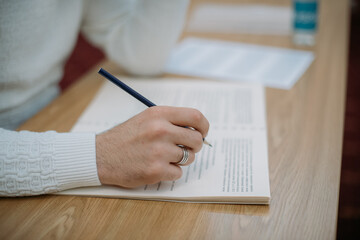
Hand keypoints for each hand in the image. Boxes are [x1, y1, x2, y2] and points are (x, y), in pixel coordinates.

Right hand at [95, 106, 209, 187]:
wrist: (101, 156)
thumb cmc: (126, 137)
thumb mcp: (147, 119)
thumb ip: (171, 122)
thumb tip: (198, 131)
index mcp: (159, 114)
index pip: (196, 117)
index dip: (204, 127)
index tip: (202, 133)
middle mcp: (161, 130)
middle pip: (196, 140)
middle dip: (194, 147)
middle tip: (185, 149)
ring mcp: (159, 151)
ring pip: (188, 158)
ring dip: (180, 160)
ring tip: (164, 157)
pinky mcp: (156, 170)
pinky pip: (178, 173)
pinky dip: (170, 172)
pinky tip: (156, 167)